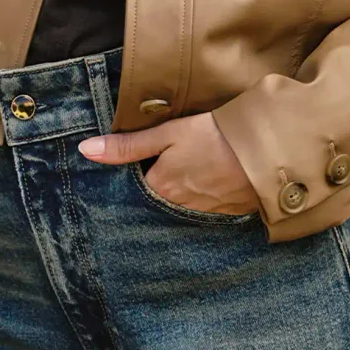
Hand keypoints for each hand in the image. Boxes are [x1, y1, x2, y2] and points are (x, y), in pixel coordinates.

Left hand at [77, 110, 260, 215]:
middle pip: (155, 202)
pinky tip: (203, 183)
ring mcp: (202, 215)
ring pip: (177, 208)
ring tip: (180, 175)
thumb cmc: (213, 137)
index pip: (132, 190)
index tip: (130, 166)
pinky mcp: (224, 215)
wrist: (264, 152)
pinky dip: (198, 199)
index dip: (130, 178)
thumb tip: (86, 151)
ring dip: (175, 195)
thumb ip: (128, 145)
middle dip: (152, 190)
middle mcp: (177, 209)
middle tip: (158, 169)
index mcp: (159, 190)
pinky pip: (200, 212)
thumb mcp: (168, 134)